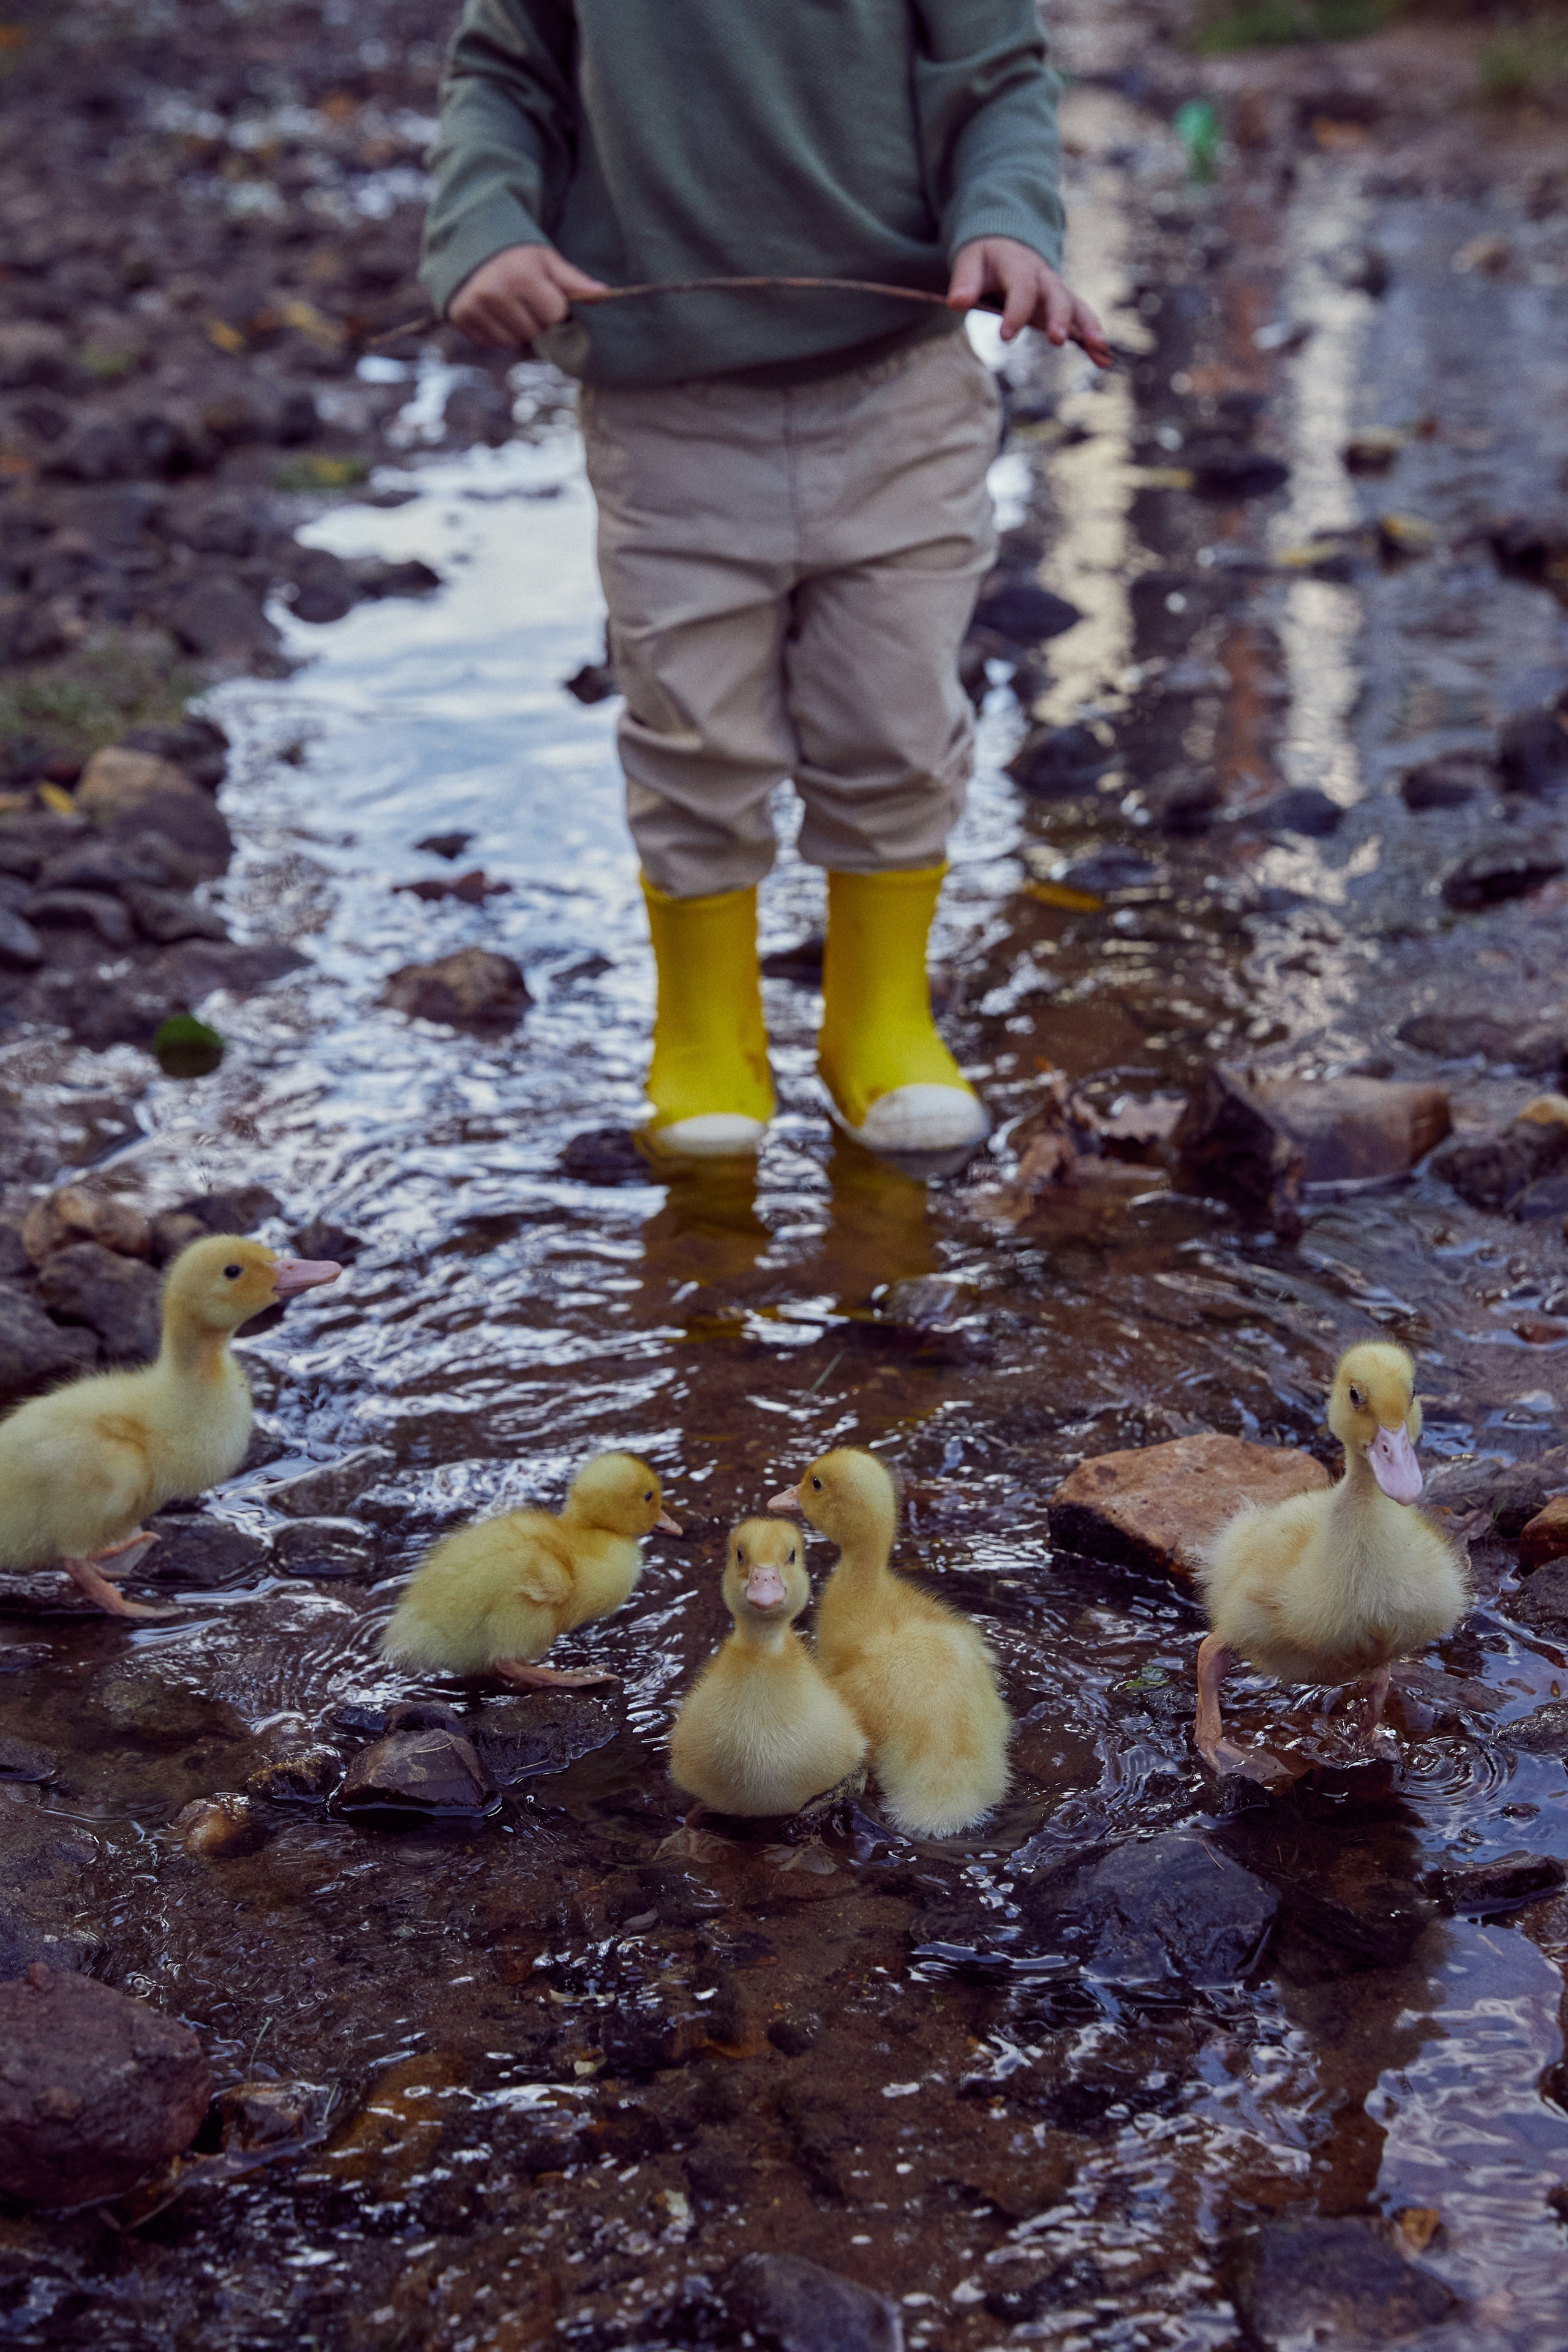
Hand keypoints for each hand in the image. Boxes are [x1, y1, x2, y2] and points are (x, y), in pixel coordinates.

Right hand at [448, 243, 605, 346]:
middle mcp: (495, 293)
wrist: (470, 244)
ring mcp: (474, 307)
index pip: (554, 315)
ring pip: (513, 341)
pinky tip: (493, 312)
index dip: (553, 305)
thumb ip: (574, 281)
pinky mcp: (460, 318)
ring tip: (509, 304)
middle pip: (534, 331)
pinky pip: (490, 342)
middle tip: (524, 297)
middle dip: (535, 318)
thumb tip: (606, 294)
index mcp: (521, 276)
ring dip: (517, 329)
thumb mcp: (546, 260)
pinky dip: (496, 332)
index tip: (543, 291)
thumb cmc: (516, 254)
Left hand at [948, 238, 1112, 365]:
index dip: (1015, 311)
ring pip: (1076, 307)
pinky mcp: (1062, 305)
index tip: (1005, 336)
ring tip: (1099, 349)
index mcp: (1020, 266)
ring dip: (1088, 327)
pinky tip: (1103, 359)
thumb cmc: (984, 258)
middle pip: (1056, 296)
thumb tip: (956, 303)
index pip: (1021, 288)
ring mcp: (1056, 291)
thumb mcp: (969, 262)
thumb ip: (964, 282)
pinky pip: (1081, 319)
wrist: (1004, 244)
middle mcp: (1044, 278)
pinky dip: (1091, 338)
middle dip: (1059, 317)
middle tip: (1058, 341)